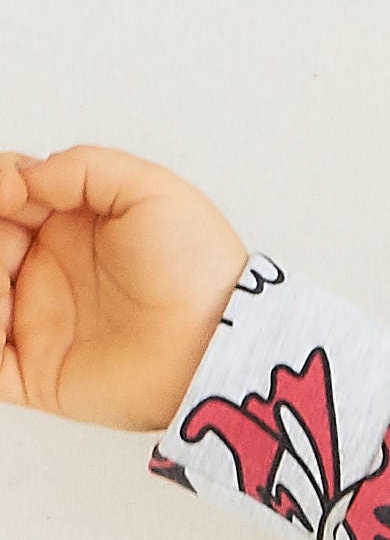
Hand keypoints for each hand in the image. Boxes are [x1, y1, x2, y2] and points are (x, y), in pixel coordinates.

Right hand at [0, 145, 250, 432]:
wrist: (217, 340)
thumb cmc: (199, 269)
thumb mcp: (152, 190)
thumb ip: (83, 167)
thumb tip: (22, 177)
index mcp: (70, 227)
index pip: (6, 195)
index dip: (0, 186)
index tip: (12, 193)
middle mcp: (46, 270)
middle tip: (10, 239)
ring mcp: (35, 321)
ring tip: (8, 277)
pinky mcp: (30, 372)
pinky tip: (3, 308)